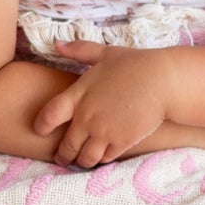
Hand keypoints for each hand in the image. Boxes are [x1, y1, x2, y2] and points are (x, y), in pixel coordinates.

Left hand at [31, 41, 172, 166]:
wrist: (163, 81)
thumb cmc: (135, 64)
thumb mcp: (105, 54)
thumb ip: (79, 50)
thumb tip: (56, 43)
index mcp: (78, 95)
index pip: (49, 116)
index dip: (41, 125)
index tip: (41, 130)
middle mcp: (87, 117)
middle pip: (67, 145)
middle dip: (63, 155)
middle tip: (62, 158)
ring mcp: (103, 132)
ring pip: (85, 157)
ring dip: (81, 161)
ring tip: (82, 161)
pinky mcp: (121, 142)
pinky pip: (105, 158)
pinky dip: (102, 159)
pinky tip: (102, 156)